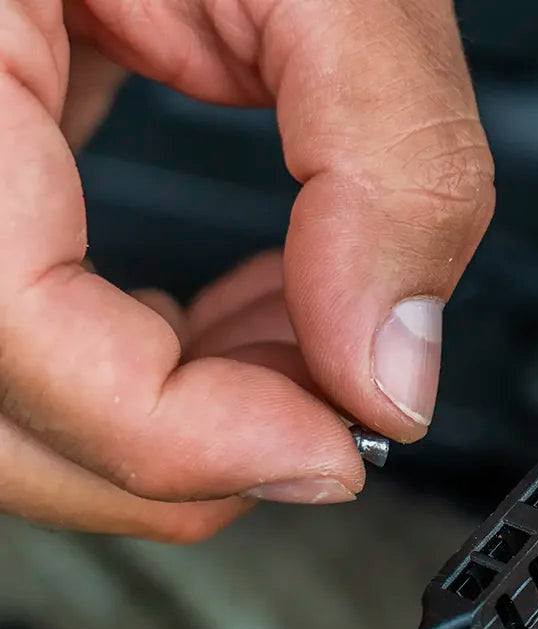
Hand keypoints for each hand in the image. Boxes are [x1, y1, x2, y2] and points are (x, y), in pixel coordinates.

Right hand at [1, 0, 492, 539]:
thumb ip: (382, 162)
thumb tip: (391, 371)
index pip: (8, 337)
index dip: (182, 438)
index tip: (338, 448)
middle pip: (8, 424)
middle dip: (195, 449)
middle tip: (336, 403)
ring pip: (23, 406)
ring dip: (186, 414)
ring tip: (303, 338)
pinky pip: (46, 338)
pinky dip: (162, 363)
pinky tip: (245, 312)